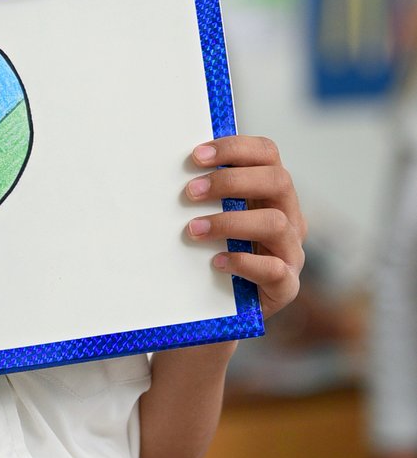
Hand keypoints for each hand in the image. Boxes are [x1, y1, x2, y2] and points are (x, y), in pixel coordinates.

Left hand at [184, 135, 305, 319]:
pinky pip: (274, 270)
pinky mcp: (286, 286)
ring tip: (194, 229)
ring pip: (276, 223)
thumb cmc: (214, 252)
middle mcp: (290, 217)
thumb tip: (165, 169)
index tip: (196, 155)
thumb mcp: (215, 217)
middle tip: (191, 192)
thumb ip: (206, 193)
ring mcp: (292, 252)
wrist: (226, 309)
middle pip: (278, 181)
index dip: (235, 148)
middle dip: (231, 181)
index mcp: (273, 193)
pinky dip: (243, 263)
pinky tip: (216, 262)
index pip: (268, 153)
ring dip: (230, 222)